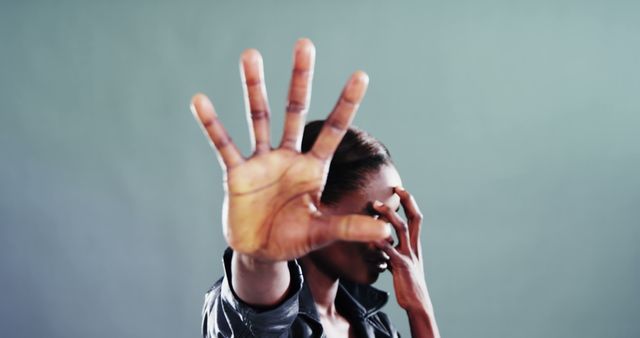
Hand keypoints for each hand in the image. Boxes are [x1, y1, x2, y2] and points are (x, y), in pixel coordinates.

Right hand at [190, 39, 389, 261]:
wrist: (261, 251)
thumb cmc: (294, 238)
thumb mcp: (322, 232)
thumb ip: (349, 227)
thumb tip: (384, 230)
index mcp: (313, 168)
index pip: (333, 130)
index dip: (346, 104)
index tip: (361, 75)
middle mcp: (289, 157)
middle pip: (295, 111)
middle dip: (300, 79)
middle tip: (305, 45)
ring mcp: (262, 162)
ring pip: (259, 118)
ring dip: (254, 87)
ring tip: (251, 55)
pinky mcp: (237, 174)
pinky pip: (223, 145)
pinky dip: (212, 124)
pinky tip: (200, 101)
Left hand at [373, 187, 431, 312]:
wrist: (418, 304)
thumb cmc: (408, 285)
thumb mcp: (401, 264)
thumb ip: (392, 251)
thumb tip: (380, 244)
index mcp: (415, 245)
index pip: (416, 218)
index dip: (410, 202)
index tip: (400, 189)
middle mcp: (414, 247)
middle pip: (413, 218)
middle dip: (406, 201)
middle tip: (395, 187)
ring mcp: (408, 256)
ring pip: (400, 229)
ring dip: (388, 214)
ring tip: (374, 205)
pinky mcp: (401, 266)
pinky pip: (389, 250)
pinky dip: (378, 241)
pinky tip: (368, 234)